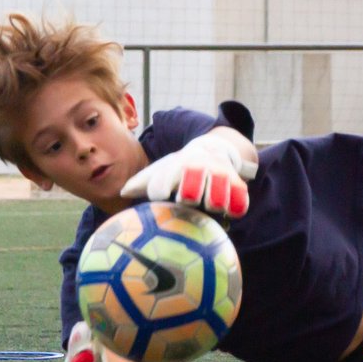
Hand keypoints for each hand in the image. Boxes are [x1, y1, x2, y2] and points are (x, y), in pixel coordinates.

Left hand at [120, 133, 257, 218]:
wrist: (214, 149)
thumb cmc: (181, 167)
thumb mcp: (162, 168)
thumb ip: (142, 181)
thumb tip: (123, 192)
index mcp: (176, 166)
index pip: (163, 182)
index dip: (160, 191)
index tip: (160, 197)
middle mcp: (199, 169)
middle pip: (191, 192)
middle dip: (188, 196)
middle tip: (188, 200)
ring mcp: (220, 177)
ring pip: (216, 200)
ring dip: (212, 205)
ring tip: (210, 206)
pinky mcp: (238, 186)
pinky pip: (239, 205)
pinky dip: (234, 210)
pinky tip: (228, 211)